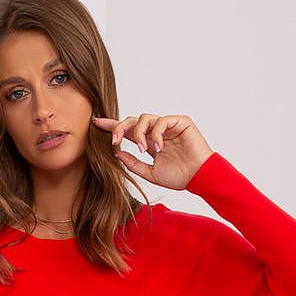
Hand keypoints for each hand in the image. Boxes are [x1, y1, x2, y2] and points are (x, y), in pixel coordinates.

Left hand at [91, 113, 213, 190]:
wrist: (199, 178)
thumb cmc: (179, 177)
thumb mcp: (149, 173)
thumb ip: (133, 163)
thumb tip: (117, 153)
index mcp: (148, 142)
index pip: (128, 131)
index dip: (113, 126)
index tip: (96, 123)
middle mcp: (156, 131)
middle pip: (132, 121)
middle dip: (120, 128)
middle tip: (114, 141)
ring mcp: (168, 125)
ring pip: (145, 118)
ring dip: (139, 134)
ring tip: (143, 150)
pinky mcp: (179, 121)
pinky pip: (161, 121)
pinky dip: (156, 134)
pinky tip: (158, 147)